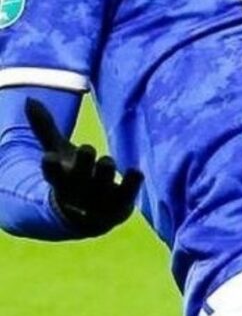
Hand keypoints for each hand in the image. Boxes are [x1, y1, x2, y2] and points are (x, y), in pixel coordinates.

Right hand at [26, 98, 142, 236]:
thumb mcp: (59, 152)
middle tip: (88, 149)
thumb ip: (45, 129)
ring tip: (107, 161)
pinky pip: (128, 194)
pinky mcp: (121, 206)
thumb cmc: (74, 176)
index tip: (49, 157)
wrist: (91, 215)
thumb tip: (30, 100)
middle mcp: (79, 192)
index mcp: (61, 179)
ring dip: (105, 173)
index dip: (51, 167)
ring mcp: (100, 201)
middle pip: (79, 179)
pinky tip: (136, 170)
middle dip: (83, 164)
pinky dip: (132, 183)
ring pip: (102, 186)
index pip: (52, 174)